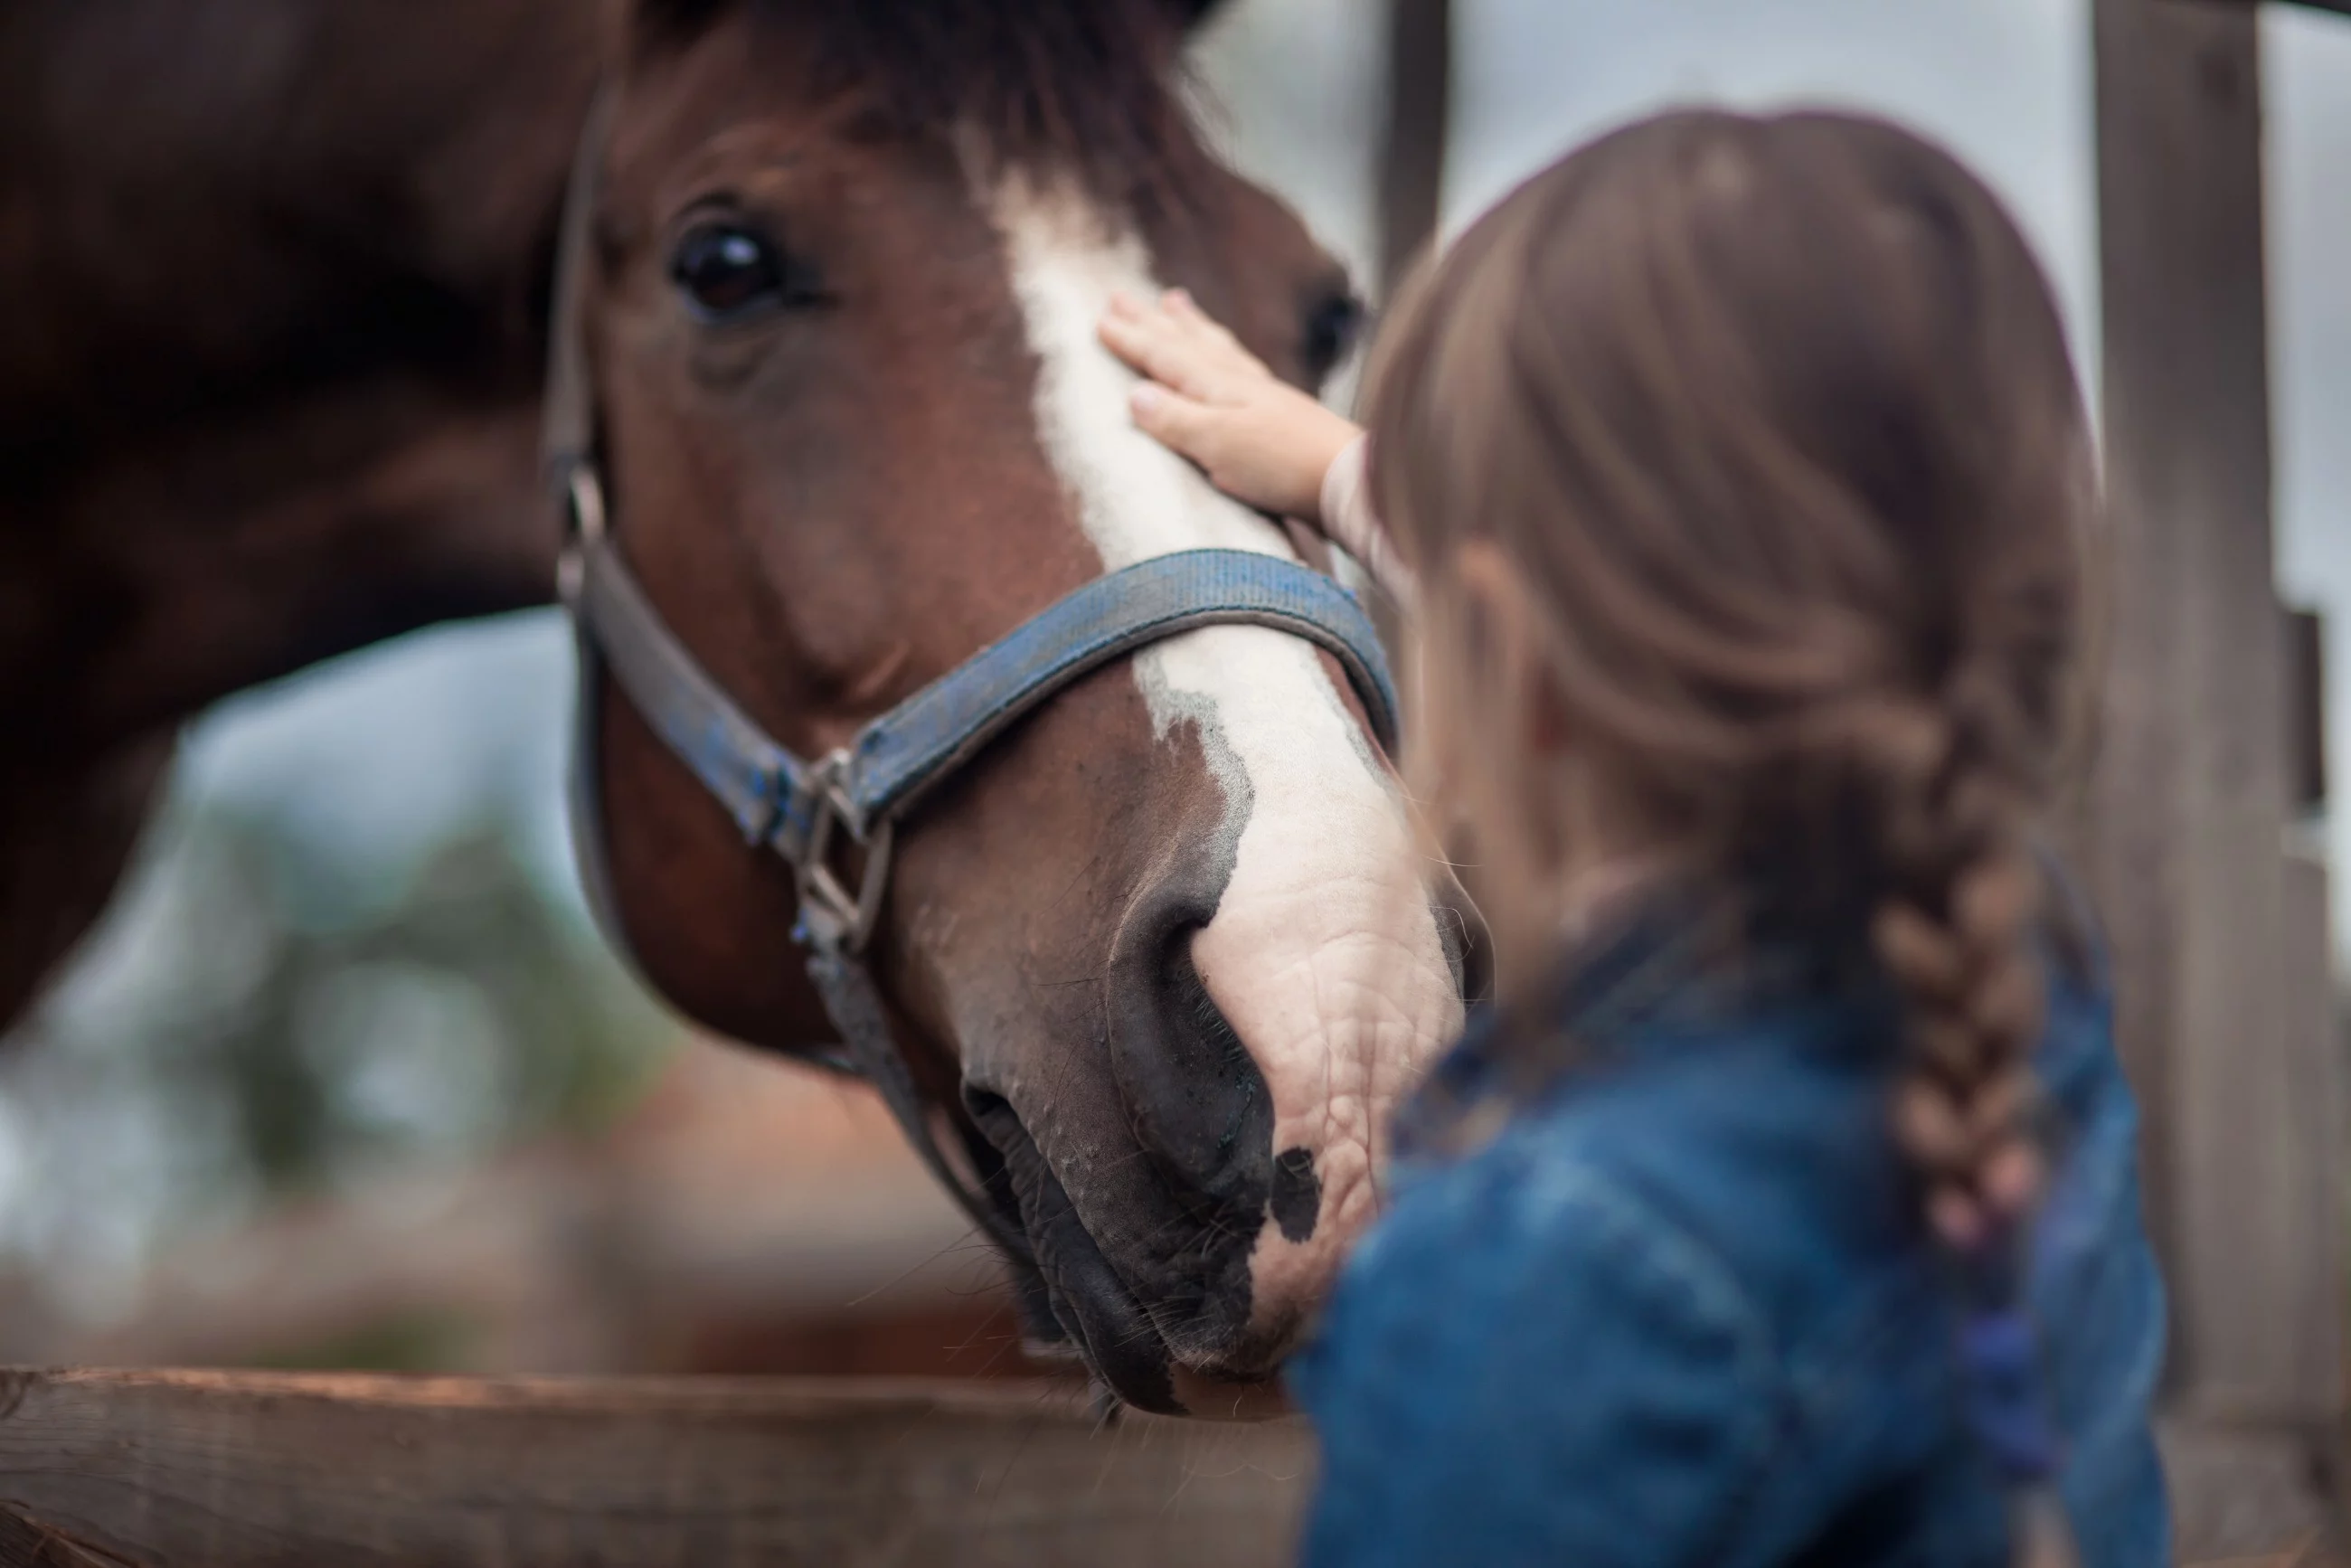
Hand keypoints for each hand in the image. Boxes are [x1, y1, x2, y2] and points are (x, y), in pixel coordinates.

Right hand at [1099, 288, 1362, 523]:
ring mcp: (1264, 393)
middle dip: (1153, 322)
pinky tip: (1230, 357)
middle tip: (1123, 296)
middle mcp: (1239, 381)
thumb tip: (1134, 394)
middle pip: (1187, 344)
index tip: (1102, 319)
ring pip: (1216, 348)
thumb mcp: (1217, 445)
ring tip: (1174, 302)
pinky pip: (1241, 365)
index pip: (1165, 358)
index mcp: (1217, 388)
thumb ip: (1175, 419)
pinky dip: (1226, 351)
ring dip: (1190, 326)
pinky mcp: (1284, 412)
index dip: (1133, 340)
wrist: (1347, 479)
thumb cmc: (1281, 465)